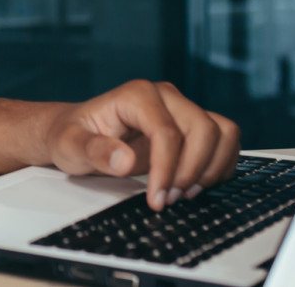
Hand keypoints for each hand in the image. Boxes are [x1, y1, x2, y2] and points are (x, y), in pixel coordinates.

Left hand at [42, 80, 239, 210]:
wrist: (77, 131)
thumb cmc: (72, 135)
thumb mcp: (69, 145)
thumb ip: (93, 150)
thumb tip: (124, 160)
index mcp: (137, 95)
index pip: (167, 132)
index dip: (167, 169)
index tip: (157, 199)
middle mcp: (165, 96)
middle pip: (203, 129)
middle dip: (191, 171)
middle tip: (169, 199)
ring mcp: (181, 109)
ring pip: (222, 132)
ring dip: (211, 168)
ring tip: (183, 193)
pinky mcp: (192, 125)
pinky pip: (225, 140)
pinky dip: (219, 166)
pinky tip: (195, 185)